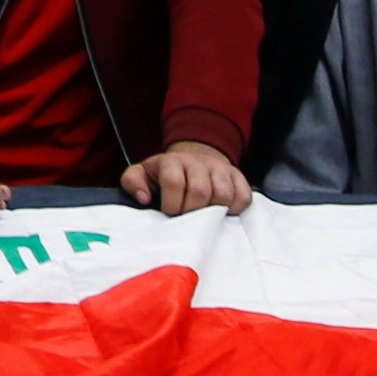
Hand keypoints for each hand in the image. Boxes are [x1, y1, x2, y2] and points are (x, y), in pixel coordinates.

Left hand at [123, 140, 245, 213]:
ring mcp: (220, 168)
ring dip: (212, 211)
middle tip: (186, 217)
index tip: (169, 212)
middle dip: (191, 212)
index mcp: (172, 161)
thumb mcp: (141, 174)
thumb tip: (143, 198)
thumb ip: (133, 183)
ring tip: (202, 215)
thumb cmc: (164, 174)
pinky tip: (221, 211)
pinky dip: (234, 208)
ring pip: (223, 194)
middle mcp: (198, 161)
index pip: (174, 182)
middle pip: (200, 191)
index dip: (171, 204)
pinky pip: (243, 196)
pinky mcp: (237, 176)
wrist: (193, 158)